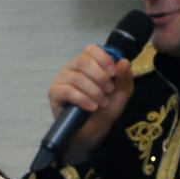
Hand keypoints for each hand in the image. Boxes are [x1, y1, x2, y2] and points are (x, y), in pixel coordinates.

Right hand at [48, 45, 134, 163]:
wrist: (94, 129)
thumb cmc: (105, 108)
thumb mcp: (121, 94)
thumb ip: (124, 78)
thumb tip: (124, 62)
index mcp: (87, 63)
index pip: (91, 49)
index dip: (103, 59)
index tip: (113, 73)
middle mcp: (72, 68)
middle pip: (82, 61)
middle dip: (99, 76)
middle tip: (109, 90)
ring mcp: (61, 80)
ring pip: (77, 78)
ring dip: (94, 91)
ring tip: (102, 103)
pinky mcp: (54, 93)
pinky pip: (67, 91)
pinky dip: (82, 99)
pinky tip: (91, 107)